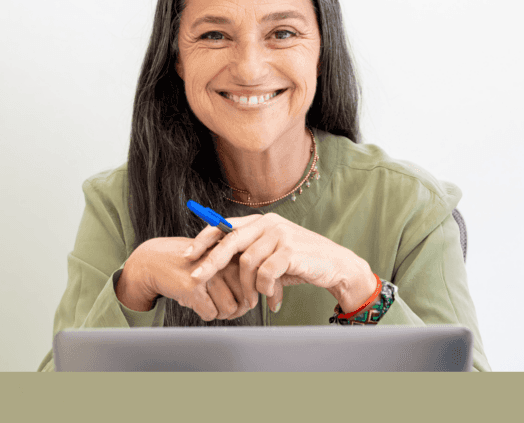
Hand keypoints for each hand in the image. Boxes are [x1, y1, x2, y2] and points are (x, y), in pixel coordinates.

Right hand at [118, 236, 252, 321]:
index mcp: (232, 255)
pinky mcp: (193, 287)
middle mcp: (223, 263)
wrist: (155, 259)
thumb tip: (253, 302)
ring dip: (218, 312)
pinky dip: (203, 312)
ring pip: (228, 310)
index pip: (253, 286)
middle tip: (220, 305)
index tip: (239, 301)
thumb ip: (237, 276)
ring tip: (207, 302)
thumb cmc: (190, 264)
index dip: (247, 299)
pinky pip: (210, 314)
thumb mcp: (218, 262)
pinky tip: (195, 301)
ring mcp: (208, 275)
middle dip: (234, 309)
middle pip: (244, 301)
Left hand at [183, 213, 374, 312]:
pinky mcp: (290, 250)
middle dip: (210, 261)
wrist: (335, 267)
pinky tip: (272, 299)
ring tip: (252, 301)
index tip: (188, 255)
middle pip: (230, 241)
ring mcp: (280, 235)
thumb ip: (249, 256)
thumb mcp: (271, 255)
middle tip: (196, 277)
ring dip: (247, 287)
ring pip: (248, 263)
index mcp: (261, 221)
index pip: (225, 226)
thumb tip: (215, 267)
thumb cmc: (300, 263)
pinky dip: (265, 289)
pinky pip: (265, 273)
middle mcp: (269, 223)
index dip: (204, 239)